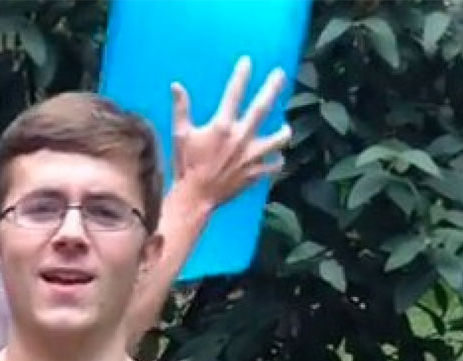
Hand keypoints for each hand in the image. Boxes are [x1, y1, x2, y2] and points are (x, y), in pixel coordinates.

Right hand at [170, 56, 291, 210]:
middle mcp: (241, 138)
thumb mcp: (180, 135)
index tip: (248, 61)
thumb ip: (181, 109)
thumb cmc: (185, 165)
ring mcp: (251, 156)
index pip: (234, 93)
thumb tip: (176, 85)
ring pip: (278, 139)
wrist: (195, 197)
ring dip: (283, 132)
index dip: (241, 75)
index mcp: (222, 126)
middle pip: (262, 107)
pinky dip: (276, 161)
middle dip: (272, 88)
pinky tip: (277, 158)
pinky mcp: (256, 173)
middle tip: (281, 74)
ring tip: (286, 127)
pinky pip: (274, 165)